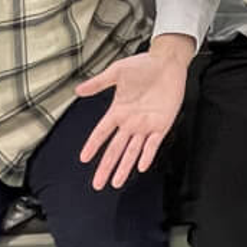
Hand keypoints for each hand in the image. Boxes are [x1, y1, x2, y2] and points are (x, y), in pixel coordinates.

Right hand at [74, 37, 192, 188]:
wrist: (168, 62)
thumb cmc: (144, 65)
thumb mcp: (118, 72)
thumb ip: (99, 83)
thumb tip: (78, 90)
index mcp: (118, 110)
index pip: (102, 132)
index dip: (93, 145)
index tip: (83, 158)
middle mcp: (130, 122)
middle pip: (115, 149)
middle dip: (106, 166)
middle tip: (97, 184)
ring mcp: (146, 125)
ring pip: (132, 151)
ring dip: (124, 167)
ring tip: (115, 183)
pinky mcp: (162, 124)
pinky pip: (153, 144)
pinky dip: (147, 155)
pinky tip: (140, 167)